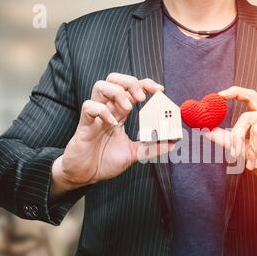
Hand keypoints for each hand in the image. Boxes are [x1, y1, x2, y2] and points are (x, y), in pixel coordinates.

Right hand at [51, 73, 173, 196]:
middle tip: (142, 98)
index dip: (145, 84)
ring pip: (100, 86)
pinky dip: (102, 111)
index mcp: (119, 113)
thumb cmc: (105, 161)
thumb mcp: (134, 154)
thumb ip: (152, 148)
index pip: (131, 88)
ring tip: (127, 107)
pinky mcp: (84, 126)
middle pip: (114, 79)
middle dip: (130, 82)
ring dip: (117, 92)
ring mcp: (95, 116)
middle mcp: (107, 110)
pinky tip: (112, 123)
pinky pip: (89, 107)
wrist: (85, 176)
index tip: (160, 89)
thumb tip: (173, 143)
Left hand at [206, 87, 256, 198]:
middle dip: (237, 137)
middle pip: (248, 116)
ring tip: (255, 163)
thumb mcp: (246, 153)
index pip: (252, 97)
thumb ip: (230, 141)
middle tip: (235, 154)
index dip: (236, 92)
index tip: (220, 94)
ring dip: (251, 150)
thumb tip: (209, 132)